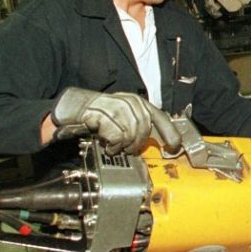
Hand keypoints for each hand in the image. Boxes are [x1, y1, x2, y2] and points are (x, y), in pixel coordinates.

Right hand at [51, 87, 180, 155]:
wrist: (75, 109)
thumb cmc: (100, 115)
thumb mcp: (123, 115)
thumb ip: (139, 124)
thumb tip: (160, 141)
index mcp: (137, 102)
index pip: (159, 117)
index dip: (170, 132)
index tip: (175, 146)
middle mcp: (130, 102)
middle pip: (144, 130)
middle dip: (137, 144)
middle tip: (128, 149)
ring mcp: (117, 107)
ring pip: (130, 135)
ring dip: (123, 146)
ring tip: (115, 146)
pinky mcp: (104, 115)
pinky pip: (116, 137)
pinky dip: (112, 145)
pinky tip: (107, 144)